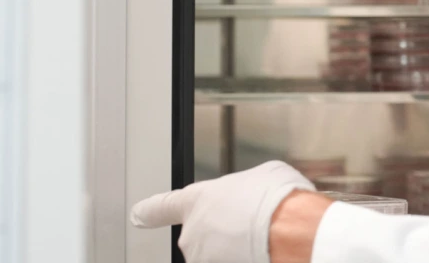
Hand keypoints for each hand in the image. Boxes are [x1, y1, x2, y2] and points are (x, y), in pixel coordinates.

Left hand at [130, 161, 316, 262]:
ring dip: (236, 248)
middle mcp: (192, 233)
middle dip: (224, 231)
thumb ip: (246, 187)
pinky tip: (262, 251)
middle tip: (252, 222)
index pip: (162, 207)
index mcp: (197, 200)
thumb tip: (254, 192)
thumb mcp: (263, 174)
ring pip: (217, 254)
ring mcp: (203, 259)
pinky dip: (245, 256)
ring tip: (262, 238)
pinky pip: (231, 259)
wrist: (288, 229)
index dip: (149, 212)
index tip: (139, 215)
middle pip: (202, 235)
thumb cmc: (275, 198)